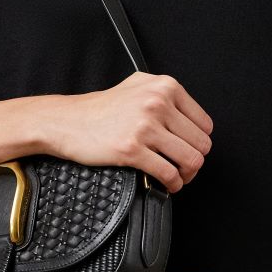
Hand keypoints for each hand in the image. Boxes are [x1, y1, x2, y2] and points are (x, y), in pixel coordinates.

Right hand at [43, 71, 212, 192]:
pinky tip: (165, 184)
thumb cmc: (100, 108)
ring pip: (190, 160)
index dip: (198, 142)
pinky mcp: (132, 149)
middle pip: (201, 144)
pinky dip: (172, 184)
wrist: (67, 120)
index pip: (204, 124)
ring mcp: (145, 125)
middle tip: (183, 168)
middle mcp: (158, 102)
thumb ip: (165, 94)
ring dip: (186, 176)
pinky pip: (168, 174)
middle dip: (194, 162)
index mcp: (164, 86)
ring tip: (176, 177)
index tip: (188, 150)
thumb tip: (192, 119)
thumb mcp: (137, 86)